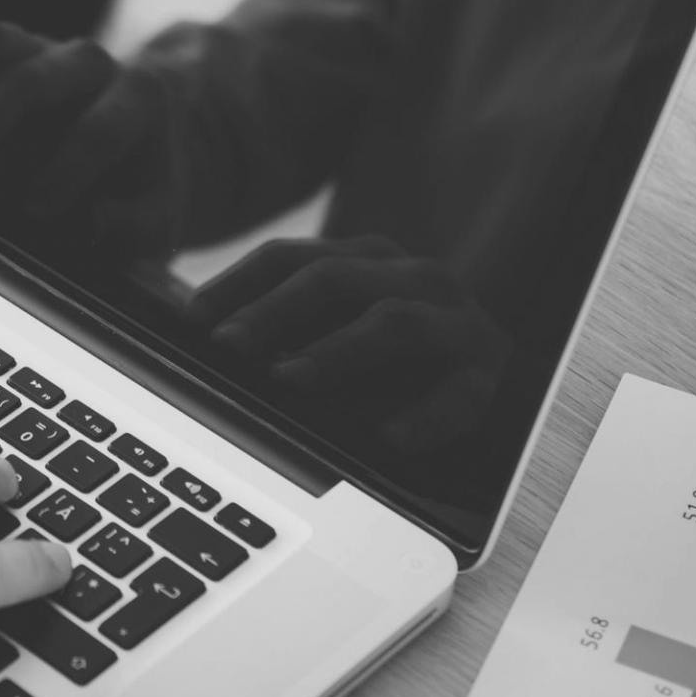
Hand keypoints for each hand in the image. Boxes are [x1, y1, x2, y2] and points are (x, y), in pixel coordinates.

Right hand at [0, 20, 190, 252]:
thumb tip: (87, 225)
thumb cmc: (131, 190)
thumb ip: (130, 227)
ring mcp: (32, 47)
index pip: (101, 127)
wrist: (121, 145)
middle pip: (30, 77)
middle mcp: (83, 63)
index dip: (65, 170)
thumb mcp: (152, 220)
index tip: (32, 212)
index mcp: (137, 99)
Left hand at [188, 235, 508, 452]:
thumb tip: (208, 353)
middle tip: (227, 345)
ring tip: (289, 379)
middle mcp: (410, 275)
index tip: (192, 317)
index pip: (287, 258)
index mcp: (364, 258)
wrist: (502, 378)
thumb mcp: (341, 328)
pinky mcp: (489, 371)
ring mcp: (455, 320)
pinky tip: (390, 438)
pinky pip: (459, 393)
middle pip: (331, 278)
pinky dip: (424, 417)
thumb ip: (288, 331)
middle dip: (272, 311)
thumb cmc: (400, 360)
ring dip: (336, 351)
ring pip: (394, 321)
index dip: (235, 283)